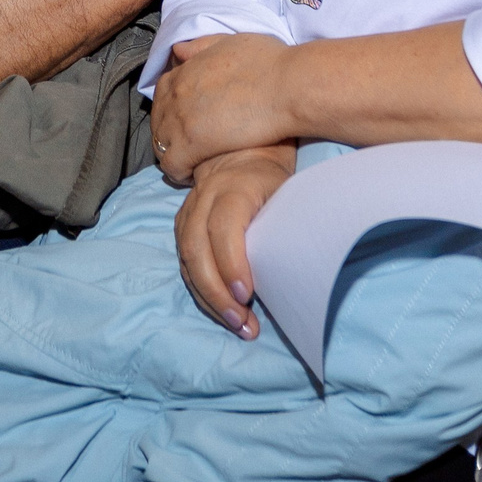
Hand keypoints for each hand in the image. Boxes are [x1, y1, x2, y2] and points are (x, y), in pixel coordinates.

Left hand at [152, 33, 298, 183]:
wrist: (288, 85)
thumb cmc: (271, 63)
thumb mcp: (232, 42)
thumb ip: (203, 46)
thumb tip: (178, 51)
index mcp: (186, 69)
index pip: (164, 92)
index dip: (173, 108)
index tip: (185, 119)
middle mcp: (178, 92)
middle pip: (159, 118)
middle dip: (168, 132)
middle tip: (184, 145)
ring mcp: (182, 118)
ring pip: (160, 143)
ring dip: (170, 152)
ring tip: (186, 162)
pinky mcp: (192, 143)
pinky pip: (171, 164)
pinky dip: (176, 171)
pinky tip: (190, 175)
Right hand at [175, 144, 294, 337]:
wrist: (243, 155)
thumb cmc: (275, 182)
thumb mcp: (287, 193)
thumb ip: (286, 224)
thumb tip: (300, 273)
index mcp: (233, 186)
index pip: (223, 226)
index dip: (231, 262)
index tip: (247, 295)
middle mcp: (204, 197)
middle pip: (197, 248)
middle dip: (217, 292)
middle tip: (243, 323)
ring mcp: (188, 212)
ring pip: (187, 261)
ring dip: (209, 299)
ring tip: (238, 325)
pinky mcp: (182, 227)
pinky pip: (185, 265)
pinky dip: (203, 293)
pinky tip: (223, 312)